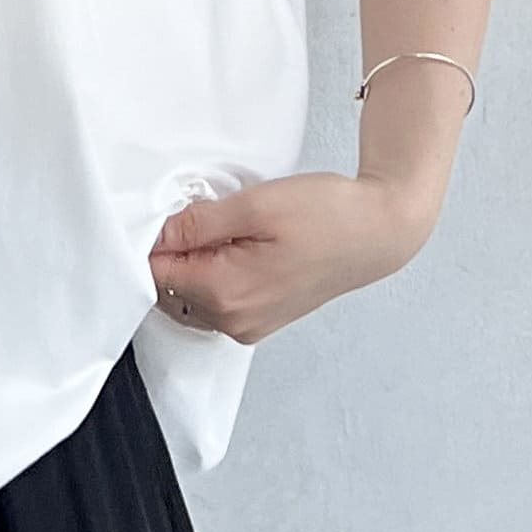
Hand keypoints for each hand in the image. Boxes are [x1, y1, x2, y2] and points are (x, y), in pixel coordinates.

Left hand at [148, 170, 434, 344]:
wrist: (379, 232)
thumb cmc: (327, 215)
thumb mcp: (254, 205)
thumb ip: (196, 224)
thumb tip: (156, 234)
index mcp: (225, 294)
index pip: (152, 273)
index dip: (154, 240)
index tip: (173, 217)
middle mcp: (233, 321)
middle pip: (166, 287)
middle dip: (174, 253)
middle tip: (207, 219)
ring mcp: (246, 326)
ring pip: (187, 297)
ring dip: (193, 265)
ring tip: (229, 233)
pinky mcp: (258, 322)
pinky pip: (213, 303)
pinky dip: (212, 277)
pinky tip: (237, 249)